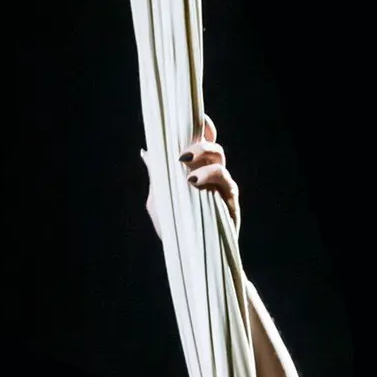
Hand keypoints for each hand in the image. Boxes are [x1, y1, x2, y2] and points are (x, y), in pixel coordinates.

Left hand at [141, 114, 240, 236]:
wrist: (189, 258)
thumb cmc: (175, 229)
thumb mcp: (159, 200)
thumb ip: (156, 176)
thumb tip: (147, 152)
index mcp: (199, 170)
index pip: (205, 142)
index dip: (202, 127)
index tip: (191, 119)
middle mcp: (214, 175)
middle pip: (213, 146)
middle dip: (199, 143)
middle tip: (181, 154)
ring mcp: (223, 187)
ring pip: (219, 160)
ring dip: (204, 159)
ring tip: (187, 172)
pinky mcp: (230, 201)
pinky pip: (225, 181)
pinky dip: (209, 177)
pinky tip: (194, 181)